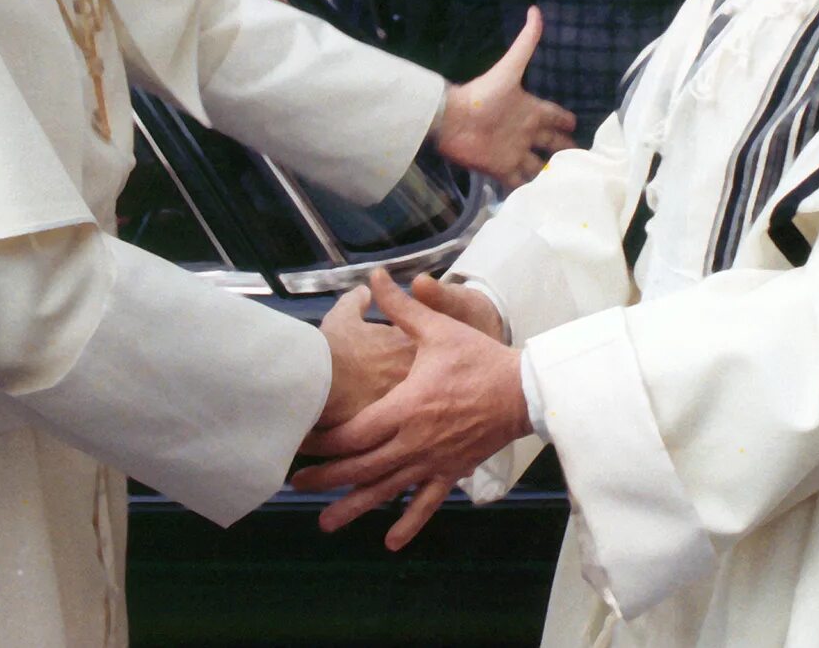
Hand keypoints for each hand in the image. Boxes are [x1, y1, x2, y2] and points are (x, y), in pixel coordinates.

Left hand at [293, 270, 531, 549]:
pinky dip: (408, 523)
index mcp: (406, 408)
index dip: (324, 441)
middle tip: (296, 485)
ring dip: (355, 507)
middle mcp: (414, 441)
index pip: (354, 432)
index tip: (299, 443)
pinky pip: (426, 503)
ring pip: (387, 490)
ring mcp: (433, 461)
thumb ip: (402, 308)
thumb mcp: (438, 330)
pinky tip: (390, 542)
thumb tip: (377, 276)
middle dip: (326, 478)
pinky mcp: (451, 472)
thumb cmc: (478, 358)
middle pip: (361, 467)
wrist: (523, 391)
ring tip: (325, 523)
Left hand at [435, 7, 576, 188]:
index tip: (577, 125)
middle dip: (565, 151)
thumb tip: (535, 10)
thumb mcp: (509, 69)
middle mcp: (525, 132)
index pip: (554, 116)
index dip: (566, 121)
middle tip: (582, 161)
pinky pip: (519, 183)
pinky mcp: (501, 169)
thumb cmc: (482, 94)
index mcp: (529, 109)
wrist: (452, 120)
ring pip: (538, 166)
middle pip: (551, 144)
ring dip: (549, 173)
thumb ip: (525, 43)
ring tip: (566, 183)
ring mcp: (514, 152)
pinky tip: (542, 197)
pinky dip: (529, 189)